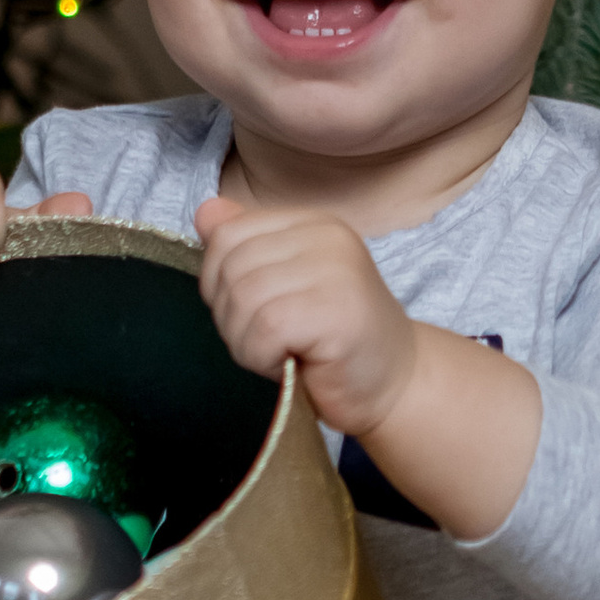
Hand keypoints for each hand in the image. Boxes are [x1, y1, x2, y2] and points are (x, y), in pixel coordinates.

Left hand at [194, 192, 541, 538]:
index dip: (221, 283)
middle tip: (273, 342)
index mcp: (311, 223)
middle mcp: (326, 236)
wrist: (394, 386)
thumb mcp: (280, 288)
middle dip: (233, 318)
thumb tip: (204, 213)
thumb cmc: (330, 343)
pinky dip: (263, 357)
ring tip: (284, 352)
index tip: (257, 313)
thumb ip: (244, 249)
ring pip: (243, 298)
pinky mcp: (338, 309)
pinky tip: (293, 363)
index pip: (228, 234)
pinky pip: (264, 328)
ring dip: (248, 342)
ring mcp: (336, 269)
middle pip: (230, 267)